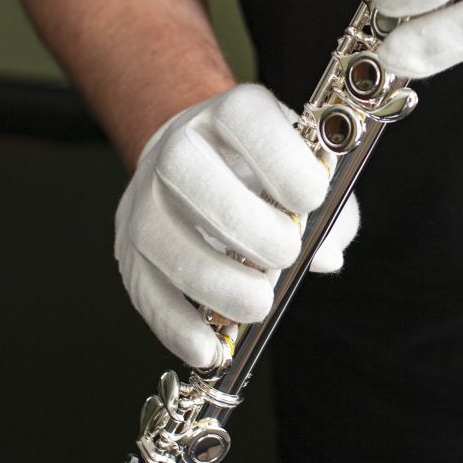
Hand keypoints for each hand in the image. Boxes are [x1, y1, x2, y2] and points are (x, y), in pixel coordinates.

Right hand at [114, 84, 359, 367]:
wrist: (203, 165)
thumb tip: (325, 255)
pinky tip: (211, 347)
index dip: (279, 158)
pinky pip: (144, 289)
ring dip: (213, 280)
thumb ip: (333, 211)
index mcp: (230, 114)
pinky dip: (178, 325)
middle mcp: (177, 146)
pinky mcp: (129, 248)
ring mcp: (144, 197)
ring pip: (160, 235)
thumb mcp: (310, 175)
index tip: (312, 199)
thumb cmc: (268, 175)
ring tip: (258, 304)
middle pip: (188, 171)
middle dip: (244, 223)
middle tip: (285, 255)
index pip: (244, 115)